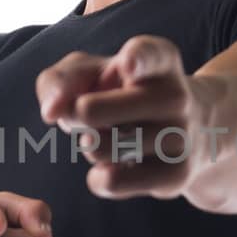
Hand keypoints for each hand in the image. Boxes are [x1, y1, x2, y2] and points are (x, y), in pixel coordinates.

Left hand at [36, 35, 209, 200]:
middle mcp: (176, 95)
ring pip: (98, 149)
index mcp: (160, 60)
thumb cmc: (123, 96)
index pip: (150, 55)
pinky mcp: (177, 174)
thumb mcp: (90, 75)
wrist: (185, 134)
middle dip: (75, 114)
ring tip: (111, 137)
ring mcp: (180, 136)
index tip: (127, 64)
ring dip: (90, 145)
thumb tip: (51, 111)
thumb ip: (59, 80)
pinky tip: (115, 166)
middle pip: (90, 111)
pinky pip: (113, 181)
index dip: (136, 59)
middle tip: (88, 112)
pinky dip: (100, 177)